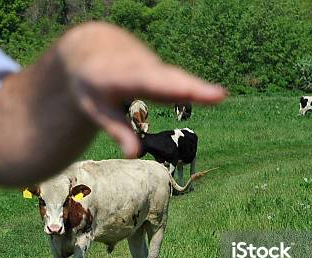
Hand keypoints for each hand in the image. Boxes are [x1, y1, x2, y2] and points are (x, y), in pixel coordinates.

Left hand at [57, 22, 226, 156]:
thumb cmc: (92, 85)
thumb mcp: (96, 109)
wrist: (92, 48)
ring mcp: (152, 65)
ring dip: (198, 87)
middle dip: (192, 86)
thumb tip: (133, 155)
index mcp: (119, 77)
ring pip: (177, 78)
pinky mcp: (159, 68)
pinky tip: (214, 94)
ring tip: (220, 95)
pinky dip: (194, 87)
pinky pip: (178, 78)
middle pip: (169, 79)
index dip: (166, 89)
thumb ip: (117, 130)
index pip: (147, 85)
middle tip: (219, 95)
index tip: (183, 93)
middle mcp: (140, 67)